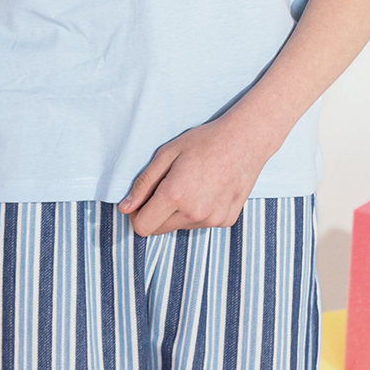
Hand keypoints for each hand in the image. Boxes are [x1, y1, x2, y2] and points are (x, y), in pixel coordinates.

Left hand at [117, 116, 272, 236]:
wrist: (245, 140)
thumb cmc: (204, 141)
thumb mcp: (167, 154)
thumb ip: (143, 183)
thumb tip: (124, 208)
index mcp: (175, 195)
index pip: (143, 227)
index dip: (137, 214)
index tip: (142, 200)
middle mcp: (194, 213)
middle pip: (160, 229)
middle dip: (156, 213)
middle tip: (167, 187)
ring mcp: (212, 219)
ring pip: (181, 227)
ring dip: (178, 213)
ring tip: (192, 184)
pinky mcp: (226, 220)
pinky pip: (202, 224)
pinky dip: (199, 212)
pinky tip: (209, 189)